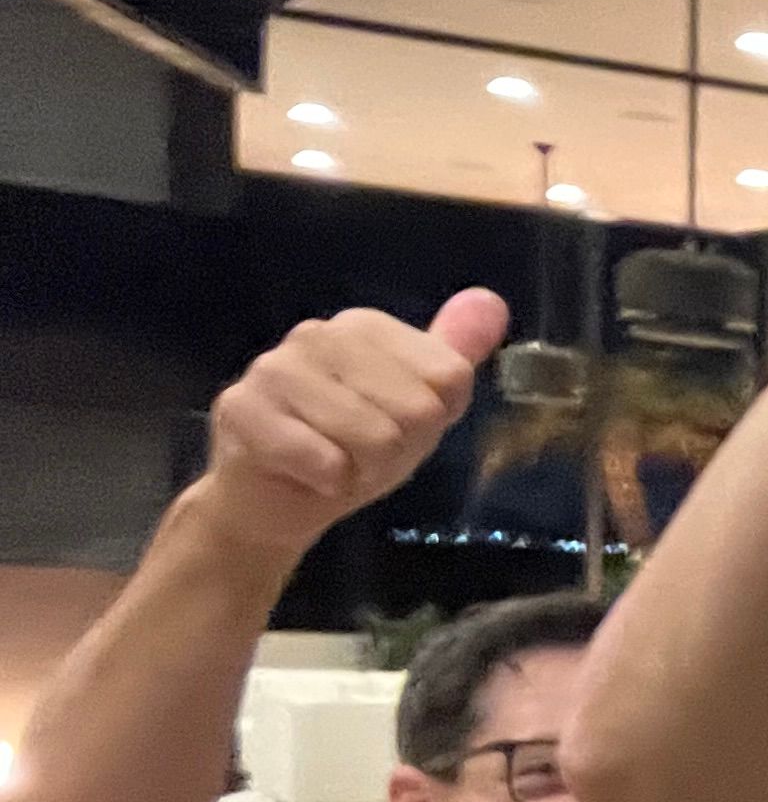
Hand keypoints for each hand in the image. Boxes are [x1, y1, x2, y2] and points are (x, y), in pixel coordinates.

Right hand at [194, 290, 508, 558]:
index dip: (433, 420)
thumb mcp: (419, 406)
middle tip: (360, 453)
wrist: (274, 500)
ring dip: (362, 468)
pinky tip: (307, 473)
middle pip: (417, 409)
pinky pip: (323, 458)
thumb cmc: (351, 449)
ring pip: (374, 436)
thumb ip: (455, 354)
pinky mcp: (243, 408)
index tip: (397, 426)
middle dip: (397, 449)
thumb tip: (491, 301)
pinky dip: (327, 481)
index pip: (450, 377)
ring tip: (334, 462)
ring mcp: (275, 367)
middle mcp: (319, 334)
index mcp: (366, 327)